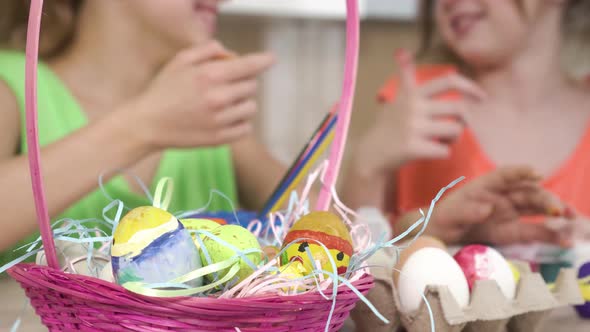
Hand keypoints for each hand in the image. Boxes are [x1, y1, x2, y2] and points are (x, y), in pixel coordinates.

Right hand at [127, 40, 274, 149]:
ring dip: (243, 103)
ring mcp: (220, 120)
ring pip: (251, 107)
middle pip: (252, 86)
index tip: (271, 59)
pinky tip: (226, 118)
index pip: (248, 66)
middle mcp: (218, 97)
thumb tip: (230, 54)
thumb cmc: (163, 90)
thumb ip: (207, 50)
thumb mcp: (180, 60)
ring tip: (225, 103)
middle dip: (243, 83)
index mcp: (209, 75)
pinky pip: (246, 128)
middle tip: (227, 86)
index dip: (263, 61)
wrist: (147, 124)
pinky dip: (240, 122)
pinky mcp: (220, 139)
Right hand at [359, 49, 486, 173]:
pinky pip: (445, 150)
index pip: (448, 81)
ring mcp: (412, 128)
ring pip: (455, 130)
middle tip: (453, 128)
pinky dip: (442, 152)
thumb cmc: (390, 125)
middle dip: (462, 121)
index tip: (482, 97)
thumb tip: (401, 50)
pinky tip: (431, 152)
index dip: (469, 87)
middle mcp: (413, 108)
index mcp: (413, 94)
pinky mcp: (413, 148)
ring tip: (440, 140)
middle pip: (459, 109)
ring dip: (453, 138)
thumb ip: (406, 76)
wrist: (373, 153)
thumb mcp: (398, 98)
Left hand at [427, 166, 569, 244]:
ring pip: (538, 209)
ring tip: (573, 221)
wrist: (442, 235)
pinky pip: (535, 231)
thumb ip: (467, 211)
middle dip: (545, 199)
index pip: (505, 175)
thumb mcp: (449, 215)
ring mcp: (510, 212)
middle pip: (528, 193)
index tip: (536, 174)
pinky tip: (566, 240)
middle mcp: (502, 196)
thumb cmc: (445, 219)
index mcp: (486, 186)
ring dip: (556, 214)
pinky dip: (551, 235)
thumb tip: (487, 209)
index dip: (521, 173)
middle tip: (559, 210)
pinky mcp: (513, 230)